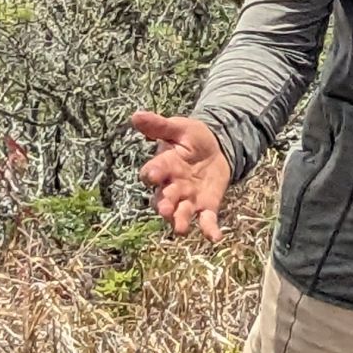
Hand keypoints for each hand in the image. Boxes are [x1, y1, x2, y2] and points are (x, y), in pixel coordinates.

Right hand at [131, 110, 229, 240]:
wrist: (216, 148)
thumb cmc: (192, 139)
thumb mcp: (178, 128)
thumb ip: (159, 125)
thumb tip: (136, 114)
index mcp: (165, 166)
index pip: (154, 171)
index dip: (152, 173)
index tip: (151, 174)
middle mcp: (173, 186)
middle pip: (165, 198)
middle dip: (164, 204)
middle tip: (165, 209)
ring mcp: (189, 198)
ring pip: (181, 213)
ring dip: (180, 220)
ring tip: (180, 229)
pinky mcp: (206, 205)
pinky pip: (206, 220)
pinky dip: (209, 229)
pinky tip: (215, 237)